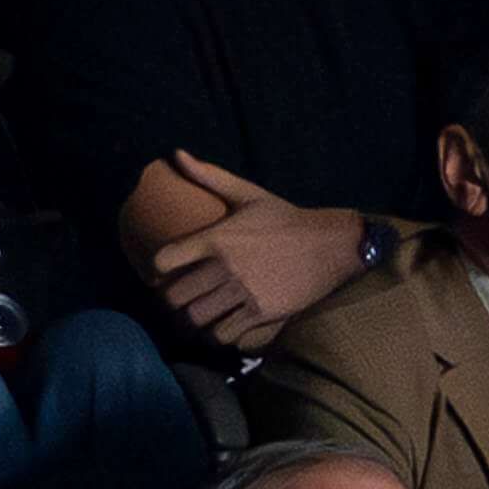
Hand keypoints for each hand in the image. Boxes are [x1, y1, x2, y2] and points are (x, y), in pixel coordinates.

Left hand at [144, 153, 366, 349]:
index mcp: (217, 238)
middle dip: (171, 302)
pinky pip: (225, 335)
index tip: (160, 273)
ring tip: (195, 315)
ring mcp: (244, 292)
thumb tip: (176, 153)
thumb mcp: (248, 194)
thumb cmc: (286, 218)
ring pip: (197, 319)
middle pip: (175, 298)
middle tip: (176, 300)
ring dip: (192, 320)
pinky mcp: (262, 313)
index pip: (164, 260)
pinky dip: (218, 335)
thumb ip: (210, 176)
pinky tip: (220, 326)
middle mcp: (226, 267)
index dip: (156, 270)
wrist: (332, 244)